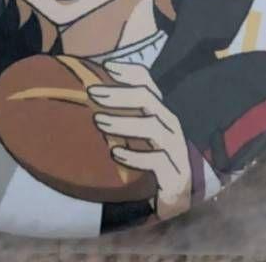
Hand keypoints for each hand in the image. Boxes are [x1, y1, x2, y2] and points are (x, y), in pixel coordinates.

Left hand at [89, 60, 191, 220]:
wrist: (175, 197)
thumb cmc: (151, 160)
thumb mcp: (138, 135)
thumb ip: (122, 116)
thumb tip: (89, 95)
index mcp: (160, 111)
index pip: (148, 82)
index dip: (129, 71)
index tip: (106, 66)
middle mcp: (170, 124)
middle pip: (148, 98)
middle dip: (119, 94)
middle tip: (92, 93)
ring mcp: (176, 148)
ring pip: (152, 126)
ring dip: (123, 122)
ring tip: (98, 121)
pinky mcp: (176, 174)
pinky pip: (156, 160)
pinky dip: (135, 155)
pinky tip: (115, 153)